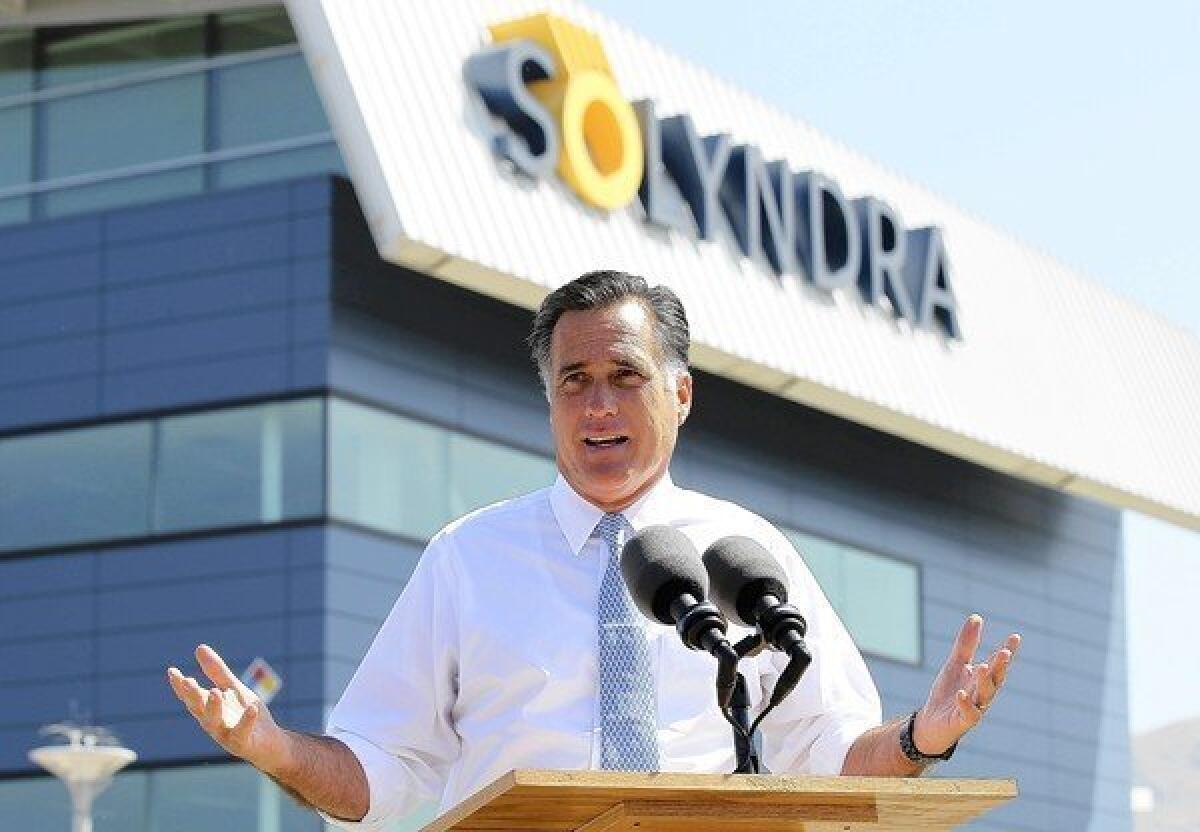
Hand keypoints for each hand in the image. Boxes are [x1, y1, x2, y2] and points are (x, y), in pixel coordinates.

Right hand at [167, 645, 291, 774]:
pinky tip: (251, 708)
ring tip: (215, 692)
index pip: (191, 697)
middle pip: (198, 709)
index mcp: (208, 709)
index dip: (180, 686)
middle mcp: (213, 723)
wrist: (271, 742)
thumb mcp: (233, 689)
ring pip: (214, 723)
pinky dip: (246, 721)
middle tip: (187, 680)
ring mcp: (226, 735)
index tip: (172, 671)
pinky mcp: (243, 744)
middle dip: (192, 696)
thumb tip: (199, 648)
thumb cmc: (247, 715)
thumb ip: (217, 672)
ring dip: (213, 708)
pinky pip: (242, 733)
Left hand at [913, 614, 1019, 754]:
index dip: (1007, 651)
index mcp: (982, 679)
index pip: (997, 664)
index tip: (1016, 637)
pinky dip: (966, 704)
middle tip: (1004, 653)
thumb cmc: (948, 693)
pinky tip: (961, 693)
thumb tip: (977, 617)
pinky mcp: (962, 722)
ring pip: (984, 696)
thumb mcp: (955, 664)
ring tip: (982, 667)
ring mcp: (974, 708)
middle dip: (1000, 668)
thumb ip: (967, 644)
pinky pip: (968, 714)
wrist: (931, 722)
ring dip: (984, 683)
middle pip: (995, 680)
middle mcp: (982, 694)